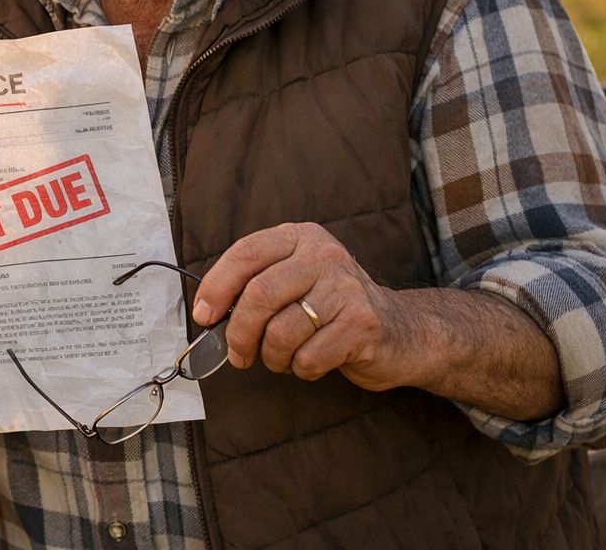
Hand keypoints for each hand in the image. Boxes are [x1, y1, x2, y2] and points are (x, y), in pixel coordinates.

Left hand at [191, 222, 415, 390]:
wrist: (402, 331)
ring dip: (271, 357)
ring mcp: (346, 288)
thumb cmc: (334, 308)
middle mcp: (324, 256)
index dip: (216, 286)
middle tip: (236, 354)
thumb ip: (256, 286)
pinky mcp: (362, 324)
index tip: (203, 315)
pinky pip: (309, 358)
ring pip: (281, 332)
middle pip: (259, 295)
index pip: (246, 253)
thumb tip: (207, 314)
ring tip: (281, 358)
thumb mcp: (296, 279)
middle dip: (239, 333)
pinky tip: (312, 361)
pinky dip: (300, 369)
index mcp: (301, 237)